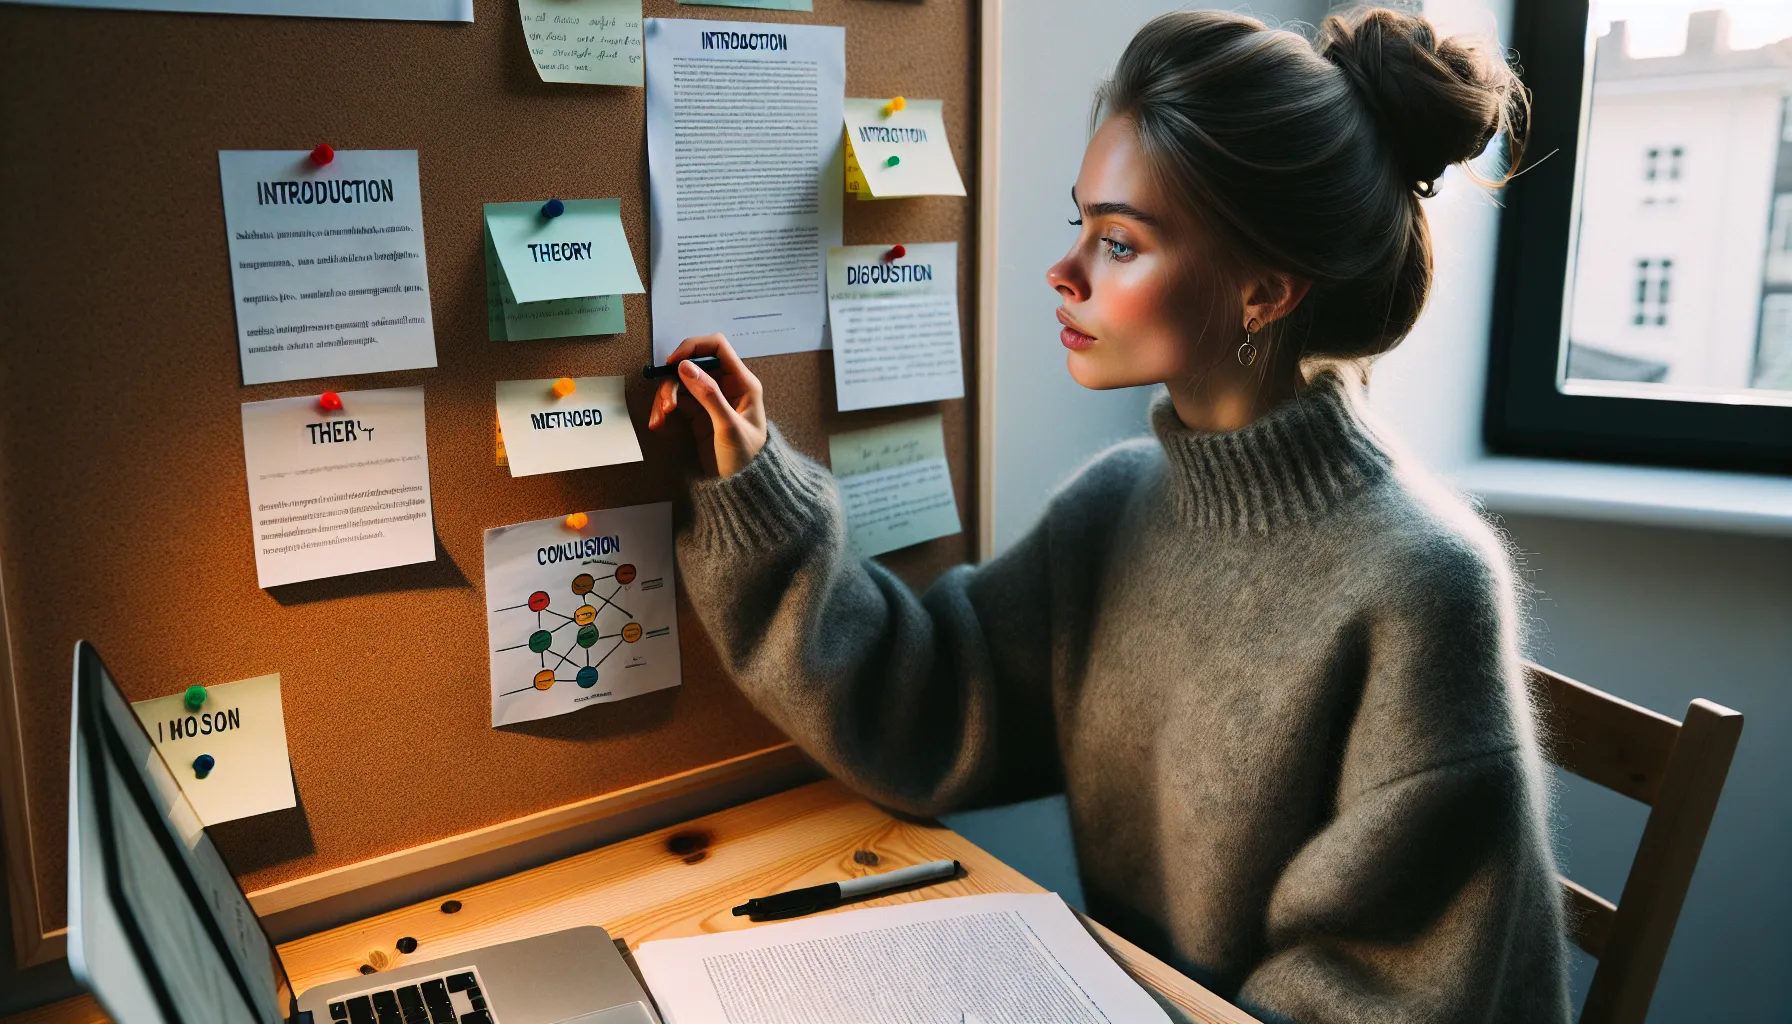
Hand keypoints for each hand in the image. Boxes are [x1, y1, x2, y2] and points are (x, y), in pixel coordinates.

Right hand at [645, 334, 767, 477]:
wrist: (743, 487)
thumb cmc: (746, 458)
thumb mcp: (729, 427)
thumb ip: (709, 396)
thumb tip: (685, 367)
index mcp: (742, 382)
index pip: (717, 347)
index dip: (693, 347)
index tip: (672, 362)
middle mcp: (726, 386)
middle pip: (691, 366)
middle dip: (673, 382)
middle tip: (666, 406)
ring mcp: (710, 400)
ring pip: (680, 384)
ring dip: (665, 398)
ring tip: (660, 419)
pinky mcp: (698, 414)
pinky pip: (676, 402)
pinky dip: (664, 411)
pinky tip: (659, 425)